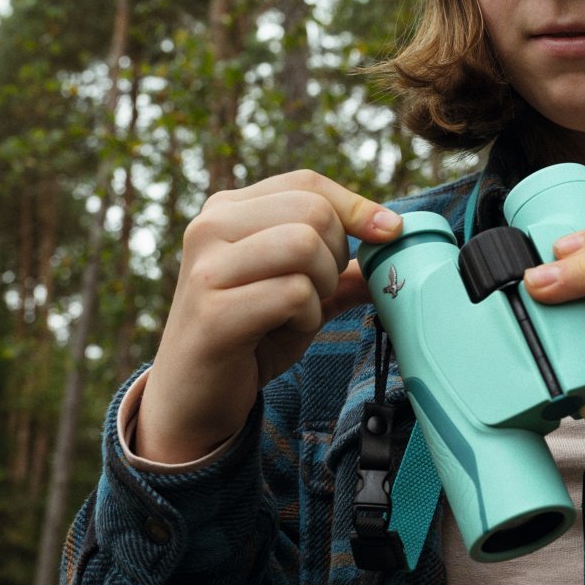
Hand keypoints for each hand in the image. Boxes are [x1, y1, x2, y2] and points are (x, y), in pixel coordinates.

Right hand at [144, 171, 402, 462]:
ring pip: (304, 245)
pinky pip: (293, 293)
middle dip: (336, 256)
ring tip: (297, 314)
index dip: (355, 205)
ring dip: (320, 288)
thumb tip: (393, 240)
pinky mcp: (213, 311)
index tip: (388, 231)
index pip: (306, 183)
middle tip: (316, 293)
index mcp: (227, 211)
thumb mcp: (298, 294)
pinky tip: (281, 333)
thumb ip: (339, 268)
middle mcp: (209, 227)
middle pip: (313, 211)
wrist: (192, 400)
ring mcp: (207, 267)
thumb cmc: (248, 340)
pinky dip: (306, 318)